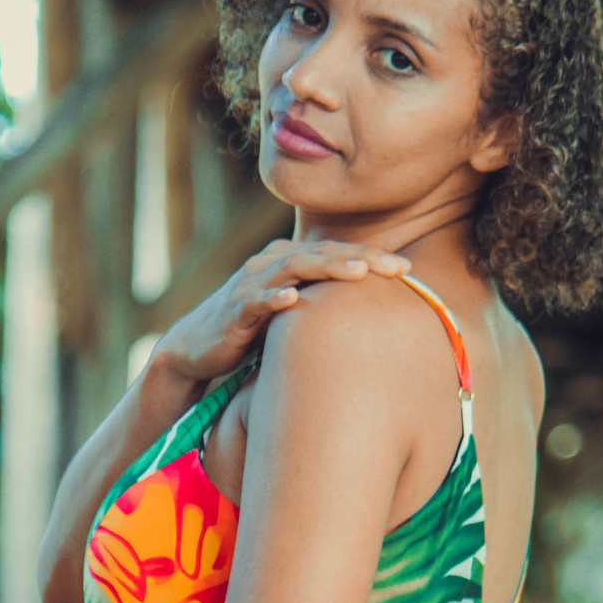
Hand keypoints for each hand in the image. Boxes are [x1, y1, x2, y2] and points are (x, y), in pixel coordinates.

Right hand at [152, 238, 410, 388]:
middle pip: (322, 254)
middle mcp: (270, 264)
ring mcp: (251, 285)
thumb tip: (366, 315)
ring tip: (358, 273)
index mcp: (288, 261)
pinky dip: (274, 297)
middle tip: (398, 267)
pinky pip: (256, 301)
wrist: (194, 349)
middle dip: (362, 258)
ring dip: (327, 268)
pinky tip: (293, 298)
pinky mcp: (234, 311)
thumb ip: (320, 302)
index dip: (371, 257)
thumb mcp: (290, 311)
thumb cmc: (249, 332)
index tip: (407, 269)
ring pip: (294, 268)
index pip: (336, 253)